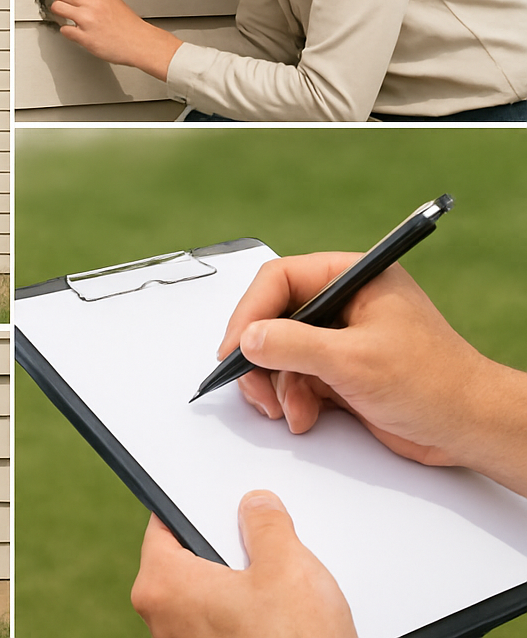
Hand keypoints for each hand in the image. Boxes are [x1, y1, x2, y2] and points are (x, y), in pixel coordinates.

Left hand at [43, 0, 181, 79]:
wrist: (139, 43)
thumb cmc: (129, 25)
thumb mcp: (114, 1)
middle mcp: (92, 5)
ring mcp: (87, 21)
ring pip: (58, 8)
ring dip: (56, 10)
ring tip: (61, 12)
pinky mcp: (84, 37)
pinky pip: (64, 29)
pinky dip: (66, 30)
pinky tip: (72, 29)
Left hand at [131, 491, 355, 637]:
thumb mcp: (287, 567)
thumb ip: (266, 525)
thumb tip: (256, 506)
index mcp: (161, 585)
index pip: (163, 525)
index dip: (193, 507)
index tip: (214, 499)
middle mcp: (162, 619)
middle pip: (187, 560)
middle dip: (224, 548)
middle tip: (259, 541)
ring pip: (207, 594)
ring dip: (238, 585)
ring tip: (276, 582)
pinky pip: (220, 623)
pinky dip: (243, 613)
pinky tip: (277, 613)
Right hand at [220, 253, 515, 477]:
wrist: (470, 428)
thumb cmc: (434, 384)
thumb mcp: (353, 360)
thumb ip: (293, 345)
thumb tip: (247, 339)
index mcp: (353, 278)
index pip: (279, 279)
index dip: (250, 312)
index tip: (235, 346)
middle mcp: (344, 302)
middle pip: (272, 316)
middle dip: (260, 356)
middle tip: (252, 385)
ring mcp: (340, 337)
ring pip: (278, 351)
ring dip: (275, 384)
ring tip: (287, 409)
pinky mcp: (340, 369)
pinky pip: (295, 377)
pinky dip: (291, 399)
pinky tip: (304, 415)